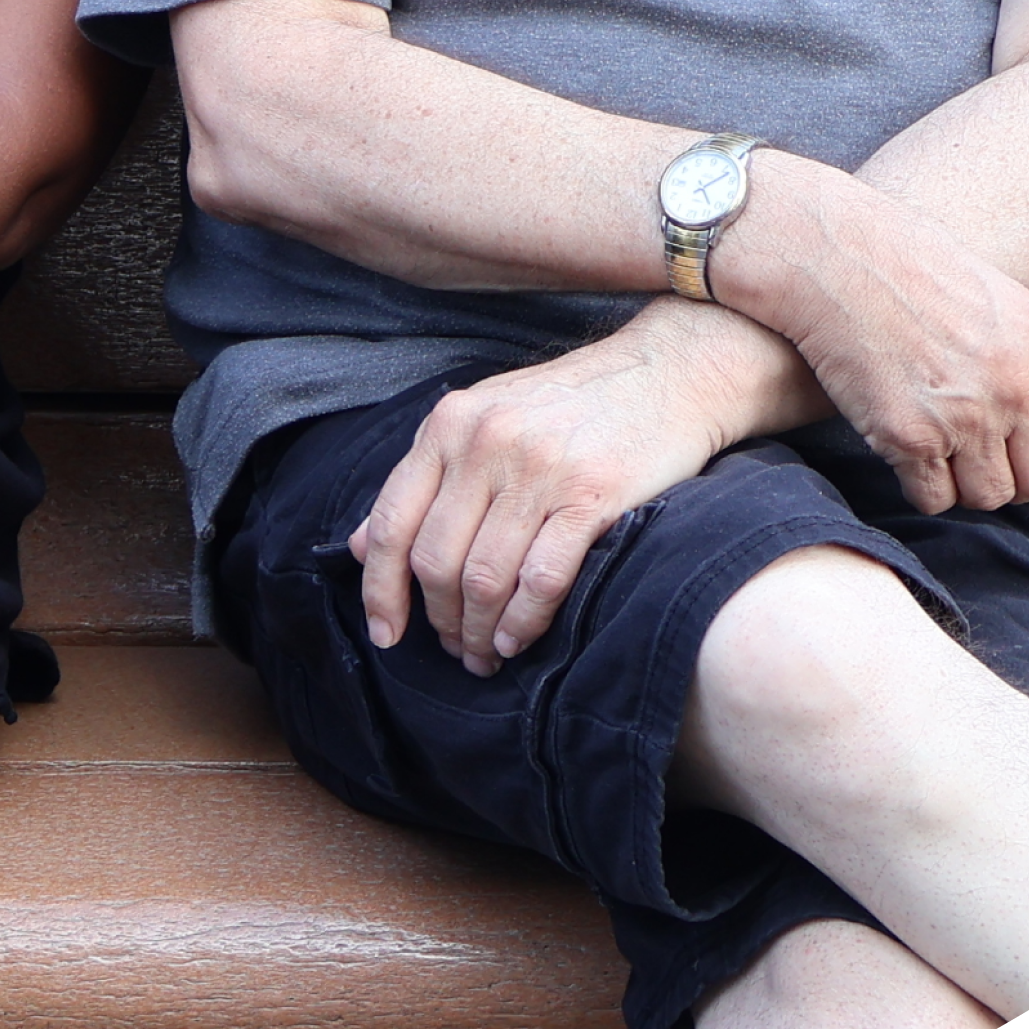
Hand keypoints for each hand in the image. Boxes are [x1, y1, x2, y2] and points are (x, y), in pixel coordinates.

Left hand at [351, 299, 816, 675]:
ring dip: (478, 632)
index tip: (386, 634)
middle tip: (454, 650)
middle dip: (438, 620)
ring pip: (483, 578)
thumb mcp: (486, 420)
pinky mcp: (591, 495)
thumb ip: (425, 478)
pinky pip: (539, 581)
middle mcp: (485, 441)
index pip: (391, 522)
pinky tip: (518, 639)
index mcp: (449, 423)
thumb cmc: (575, 406)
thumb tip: (356, 545)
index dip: (380, 589)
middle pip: (435, 561)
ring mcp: (538, 468)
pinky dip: (522, 623)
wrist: (673, 373)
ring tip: (486, 655)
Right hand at [711, 155, 1028, 515]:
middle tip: (975, 456)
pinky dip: (919, 486)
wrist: (836, 256)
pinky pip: (933, 498)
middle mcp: (1017, 386)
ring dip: (963, 483)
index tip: (1010, 434)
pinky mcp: (911, 437)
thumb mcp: (995, 295)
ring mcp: (967, 417)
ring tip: (936, 451)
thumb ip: (1025, 356)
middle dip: (1010, 474)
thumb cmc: (904, 266)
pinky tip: (902, 452)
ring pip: (989, 497)